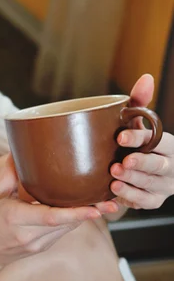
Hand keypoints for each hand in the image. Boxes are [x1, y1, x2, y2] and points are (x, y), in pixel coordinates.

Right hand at [0, 155, 100, 267]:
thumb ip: (9, 172)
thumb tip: (20, 149)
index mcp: (15, 218)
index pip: (50, 217)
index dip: (75, 213)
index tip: (94, 208)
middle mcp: (29, 234)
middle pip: (67, 223)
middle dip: (90, 212)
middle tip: (111, 199)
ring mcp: (37, 244)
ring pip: (68, 229)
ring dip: (85, 216)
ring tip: (106, 202)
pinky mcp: (42, 247)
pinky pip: (62, 232)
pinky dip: (74, 220)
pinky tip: (85, 208)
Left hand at [97, 74, 173, 214]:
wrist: (142, 170)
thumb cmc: (138, 142)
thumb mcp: (139, 122)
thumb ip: (139, 103)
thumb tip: (145, 78)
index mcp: (169, 145)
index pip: (158, 141)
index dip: (139, 139)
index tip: (120, 137)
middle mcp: (170, 166)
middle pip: (158, 166)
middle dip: (140, 165)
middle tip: (121, 163)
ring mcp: (163, 186)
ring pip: (150, 186)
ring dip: (132, 182)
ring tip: (113, 177)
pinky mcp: (152, 201)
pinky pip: (142, 202)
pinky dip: (127, 198)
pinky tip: (112, 194)